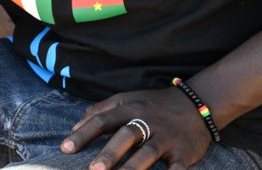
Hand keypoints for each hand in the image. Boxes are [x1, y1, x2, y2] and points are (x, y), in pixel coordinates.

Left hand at [61, 87, 210, 169]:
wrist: (196, 104)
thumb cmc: (153, 105)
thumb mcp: (126, 99)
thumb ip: (99, 111)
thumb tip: (74, 129)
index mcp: (130, 108)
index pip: (102, 119)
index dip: (83, 134)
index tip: (65, 149)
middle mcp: (148, 122)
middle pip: (126, 136)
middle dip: (109, 154)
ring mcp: (167, 138)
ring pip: (148, 153)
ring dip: (132, 168)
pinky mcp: (184, 153)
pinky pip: (177, 169)